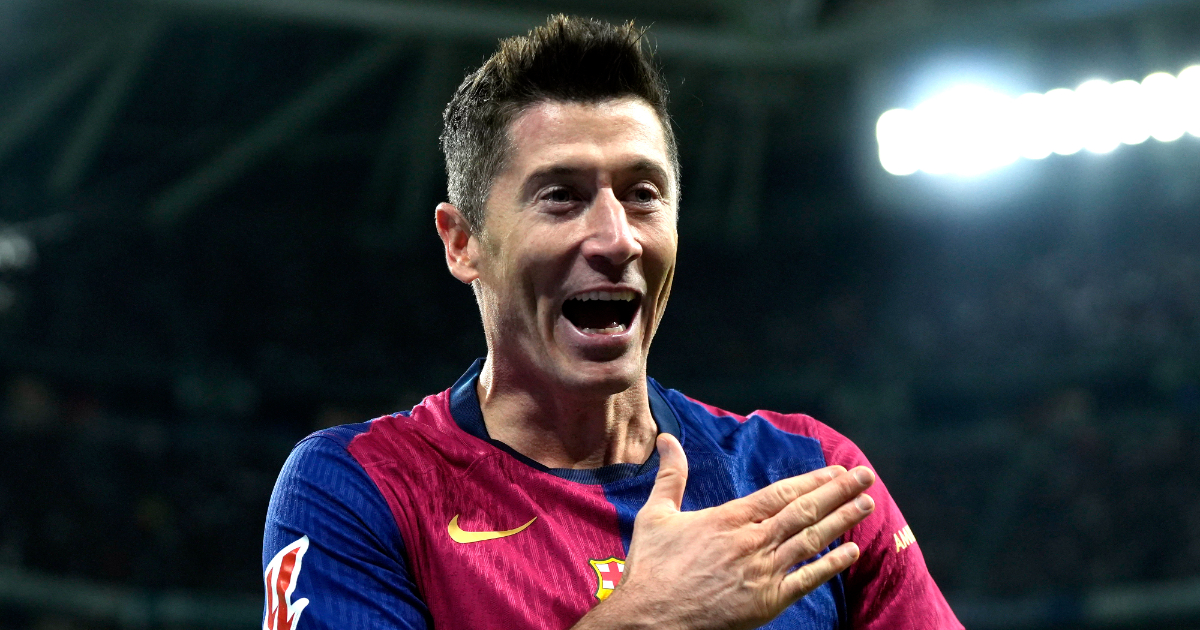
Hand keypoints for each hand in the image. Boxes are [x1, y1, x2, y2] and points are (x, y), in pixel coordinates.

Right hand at [574, 433, 874, 629]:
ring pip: (812, 540)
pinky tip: (852, 551)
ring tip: (867, 505)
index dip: (812, 480)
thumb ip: (671, 476)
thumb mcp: (656, 514)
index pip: (781, 493)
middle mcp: (752, 540)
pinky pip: (807, 580)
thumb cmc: (651, 568)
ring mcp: (763, 571)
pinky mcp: (767, 601)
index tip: (835, 470)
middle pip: (804, 511)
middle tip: (865, 476)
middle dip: (839, 492)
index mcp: (729, 518)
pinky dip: (831, 564)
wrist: (650, 618)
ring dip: (843, 521)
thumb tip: (666, 439)